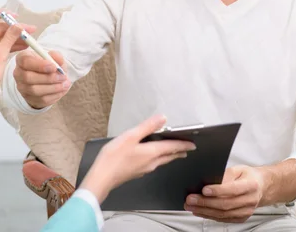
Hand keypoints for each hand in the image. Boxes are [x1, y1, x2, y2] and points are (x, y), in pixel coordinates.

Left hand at [0, 9, 35, 111]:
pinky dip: (14, 45)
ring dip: (17, 37)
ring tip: (31, 38)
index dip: (1, 13)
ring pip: (4, 36)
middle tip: (31, 29)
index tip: (15, 16)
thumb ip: (10, 38)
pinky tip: (26, 45)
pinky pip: (5, 45)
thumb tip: (19, 24)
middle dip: (15, 28)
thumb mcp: (0, 54)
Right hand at [13, 49, 69, 108]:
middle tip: (63, 76)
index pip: (25, 61)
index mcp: (22, 59)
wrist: (45, 79)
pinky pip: (41, 99)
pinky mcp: (29, 99)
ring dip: (53, 88)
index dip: (39, 65)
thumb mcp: (52, 57)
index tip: (54, 67)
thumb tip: (59, 59)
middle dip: (48, 78)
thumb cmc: (47, 65)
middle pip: (28, 78)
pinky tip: (62, 90)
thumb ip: (56, 56)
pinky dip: (54, 95)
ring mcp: (22, 88)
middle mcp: (18, 73)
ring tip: (65, 84)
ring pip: (35, 90)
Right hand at [80, 114, 195, 203]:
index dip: (183, 144)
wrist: (103, 177)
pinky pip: (153, 165)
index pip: (173, 147)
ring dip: (170, 156)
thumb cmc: (114, 157)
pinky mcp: (137, 173)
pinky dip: (159, 159)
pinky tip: (154, 158)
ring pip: (162, 161)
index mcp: (152, 152)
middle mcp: (151, 162)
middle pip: (169, 156)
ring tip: (174, 153)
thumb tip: (162, 119)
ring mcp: (144, 169)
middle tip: (187, 149)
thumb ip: (147, 127)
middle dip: (179, 152)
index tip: (192, 144)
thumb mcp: (131, 136)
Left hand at [185, 165, 265, 222]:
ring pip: (223, 214)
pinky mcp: (241, 218)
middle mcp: (250, 200)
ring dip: (204, 211)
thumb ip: (225, 174)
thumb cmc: (248, 176)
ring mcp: (246, 211)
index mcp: (250, 185)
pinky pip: (223, 219)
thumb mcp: (238, 169)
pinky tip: (199, 211)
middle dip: (205, 202)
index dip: (218, 191)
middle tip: (190, 199)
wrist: (261, 187)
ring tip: (190, 206)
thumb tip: (209, 180)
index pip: (233, 189)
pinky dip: (209, 216)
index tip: (203, 190)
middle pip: (225, 204)